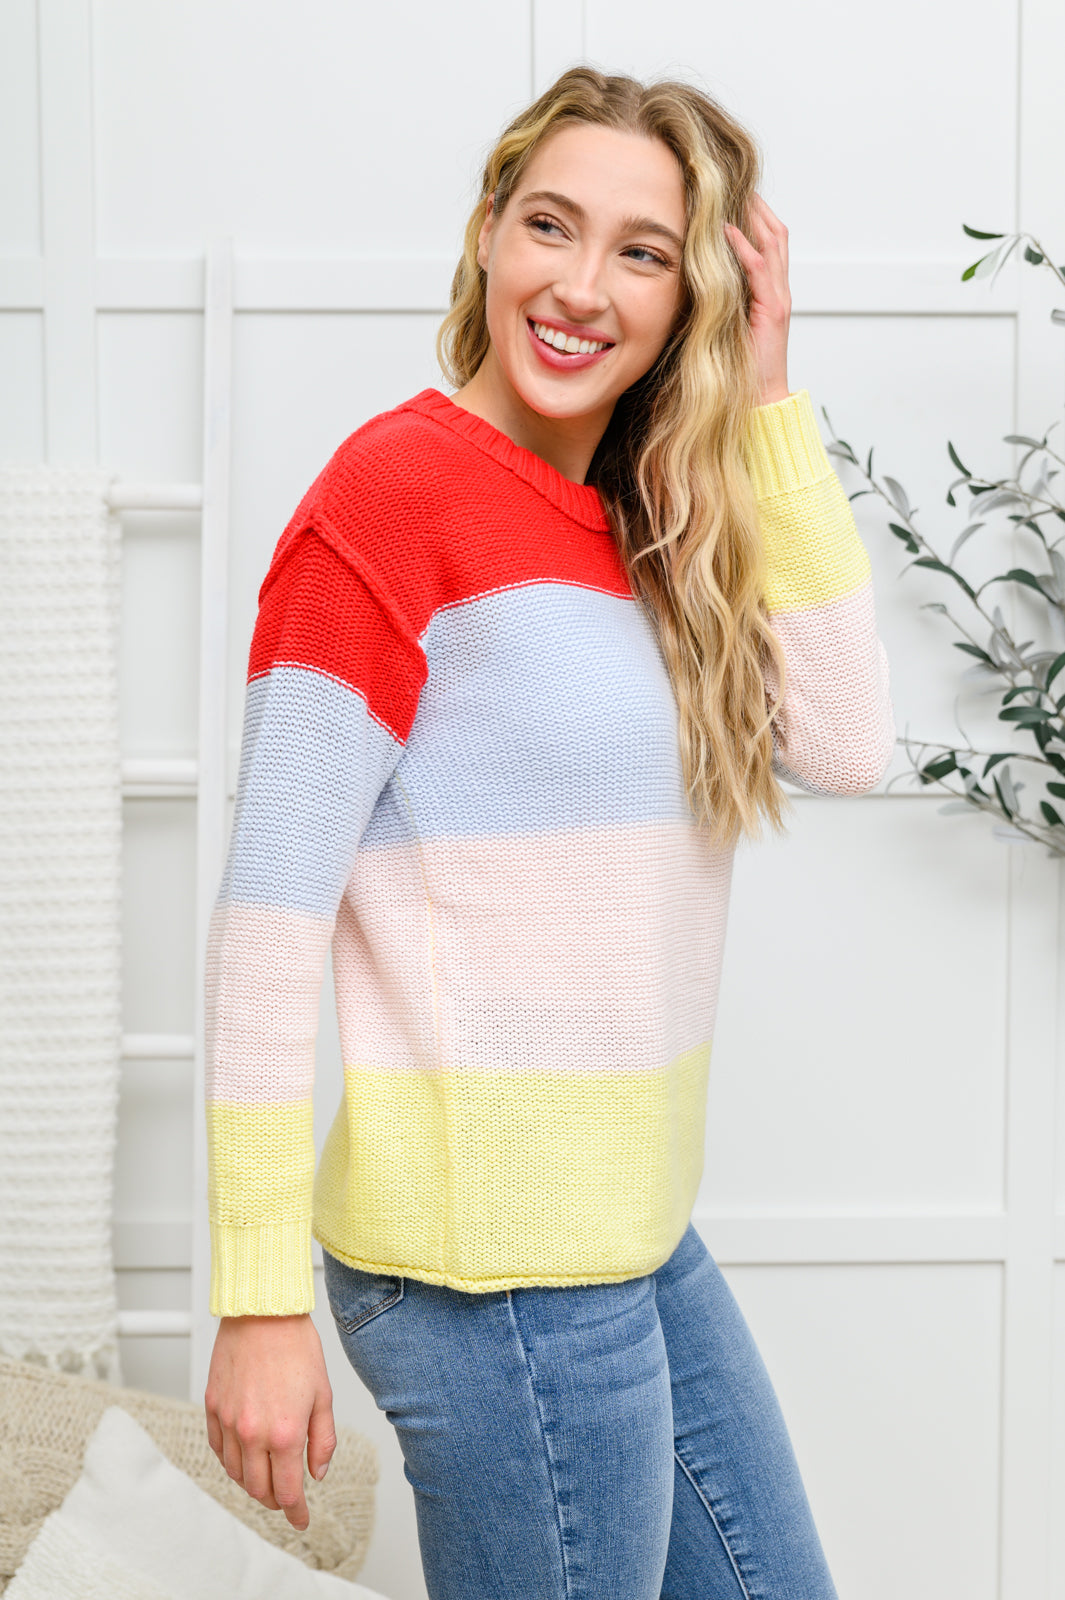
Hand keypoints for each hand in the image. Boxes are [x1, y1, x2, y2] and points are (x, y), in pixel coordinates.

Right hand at [204, 1313, 336, 1531]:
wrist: (264, 1314)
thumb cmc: (297, 1348)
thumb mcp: (324, 1396)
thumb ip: (323, 1441)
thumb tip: (316, 1473)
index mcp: (286, 1433)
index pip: (288, 1491)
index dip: (296, 1512)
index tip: (301, 1521)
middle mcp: (253, 1433)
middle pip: (259, 1490)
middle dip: (275, 1500)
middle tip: (287, 1497)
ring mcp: (229, 1421)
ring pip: (236, 1474)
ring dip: (253, 1483)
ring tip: (268, 1477)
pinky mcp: (212, 1407)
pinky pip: (219, 1450)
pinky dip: (232, 1462)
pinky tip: (244, 1458)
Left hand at [724, 193, 791, 405]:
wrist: (760, 399)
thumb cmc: (741, 367)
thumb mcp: (727, 324)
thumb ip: (720, 300)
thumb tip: (694, 283)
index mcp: (770, 292)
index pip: (768, 242)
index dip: (755, 216)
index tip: (735, 196)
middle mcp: (779, 290)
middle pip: (775, 234)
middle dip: (758, 206)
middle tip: (737, 184)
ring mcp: (779, 299)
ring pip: (772, 244)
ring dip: (754, 217)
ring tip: (735, 195)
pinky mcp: (772, 311)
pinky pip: (760, 270)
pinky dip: (746, 247)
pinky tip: (730, 230)